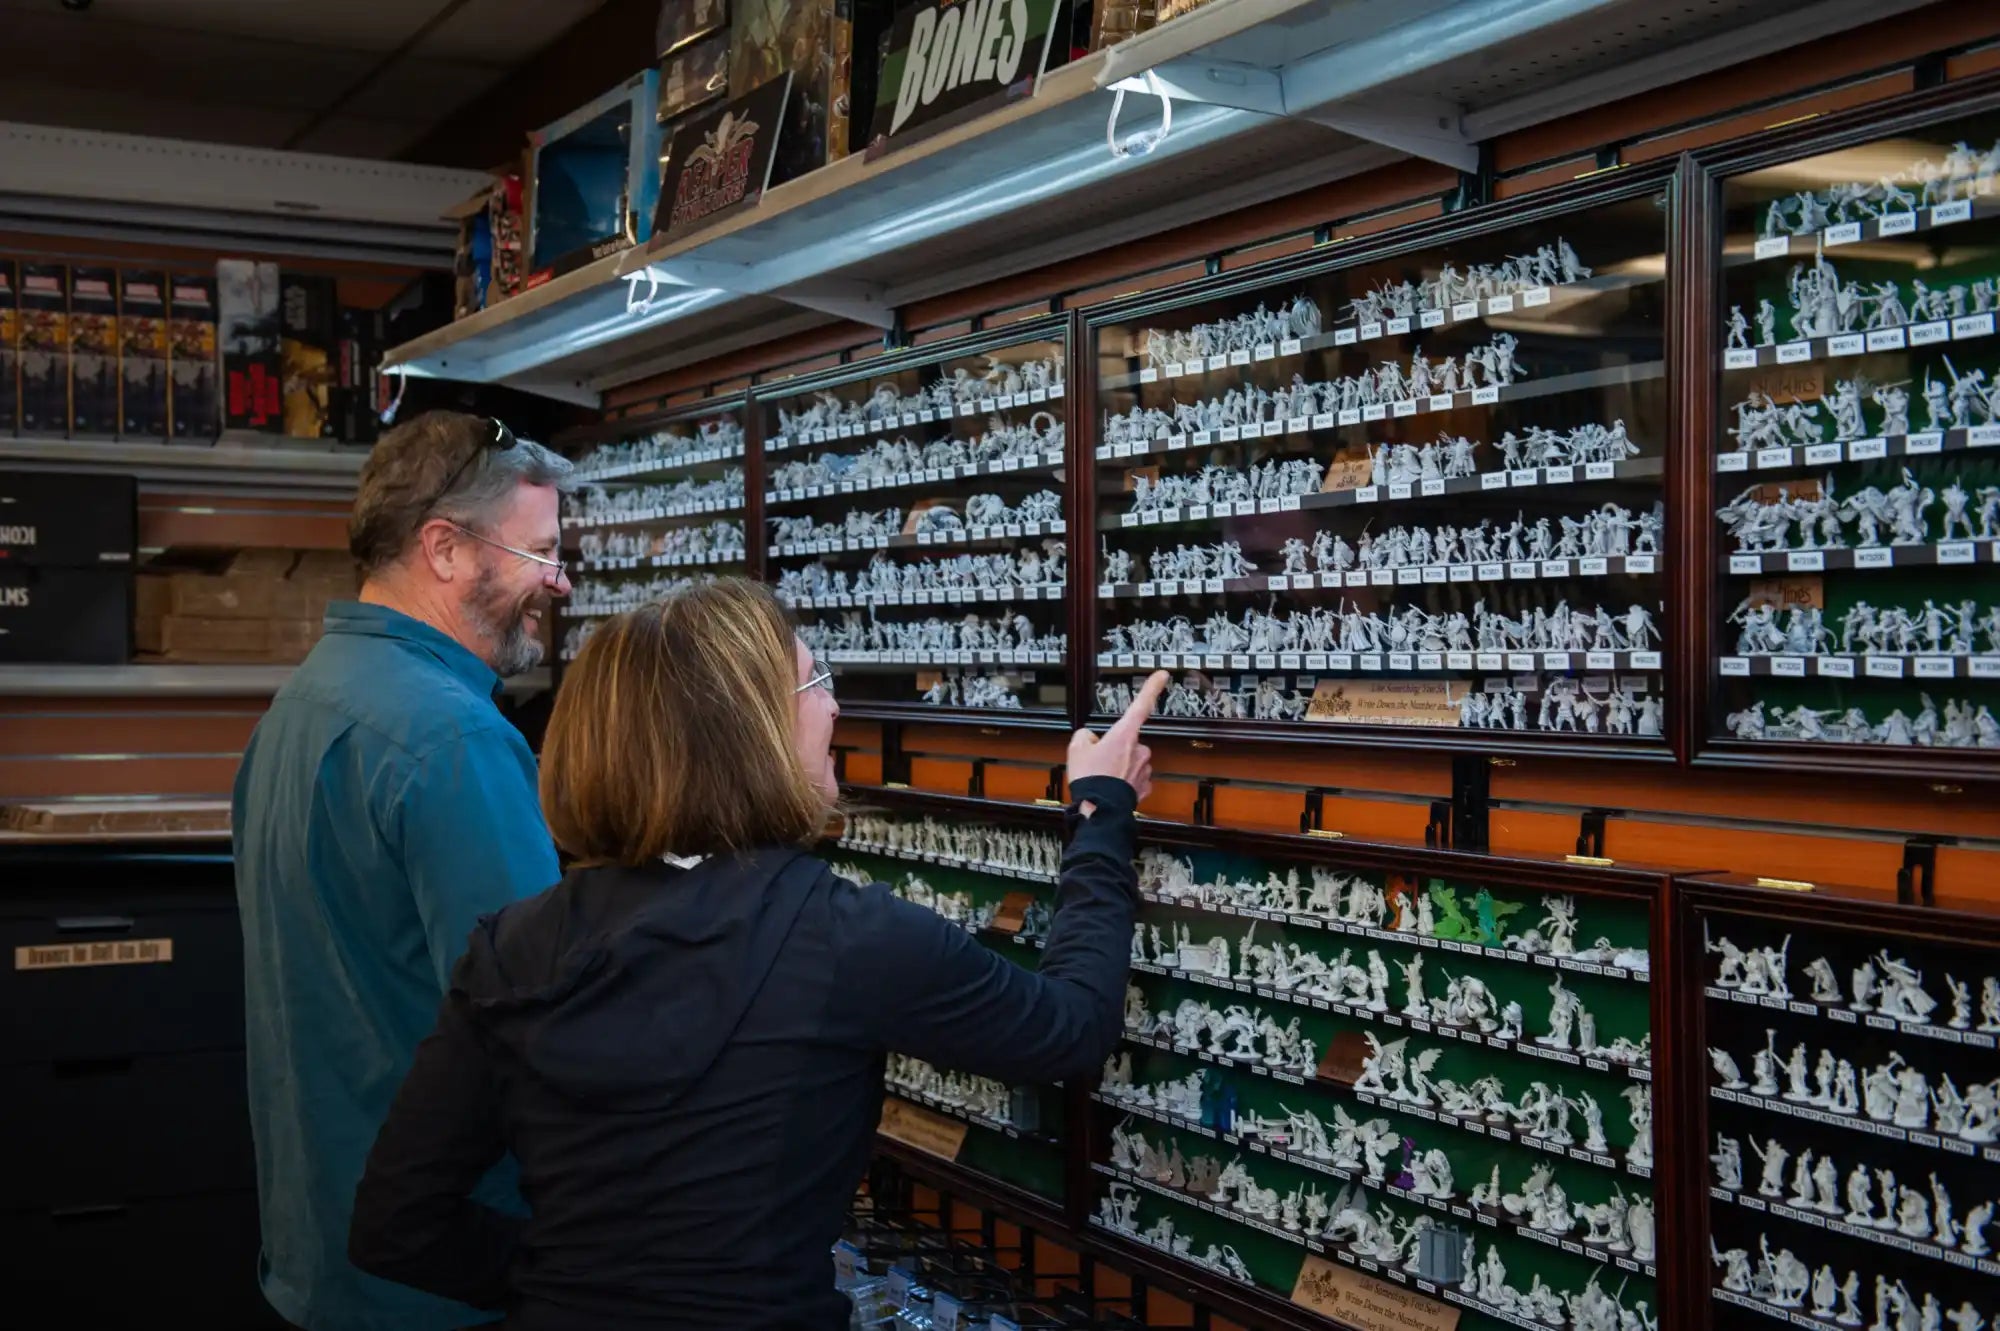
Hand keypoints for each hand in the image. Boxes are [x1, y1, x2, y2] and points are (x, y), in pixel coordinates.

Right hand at [1068, 670, 1167, 809]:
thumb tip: (1090, 738)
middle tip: (1097, 761)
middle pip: (1128, 740)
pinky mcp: (1145, 786)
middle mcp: (1139, 749)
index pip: (1141, 705)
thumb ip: (1084, 736)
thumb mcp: (1076, 749)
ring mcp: (1144, 768)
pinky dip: (1124, 782)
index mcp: (1124, 734)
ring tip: (1102, 777)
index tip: (1162, 675)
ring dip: (1119, 766)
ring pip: (1132, 760)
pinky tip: (1112, 787)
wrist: (1099, 811)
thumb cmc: (1090, 779)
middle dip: (1115, 748)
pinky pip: (1135, 778)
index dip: (1152, 687)